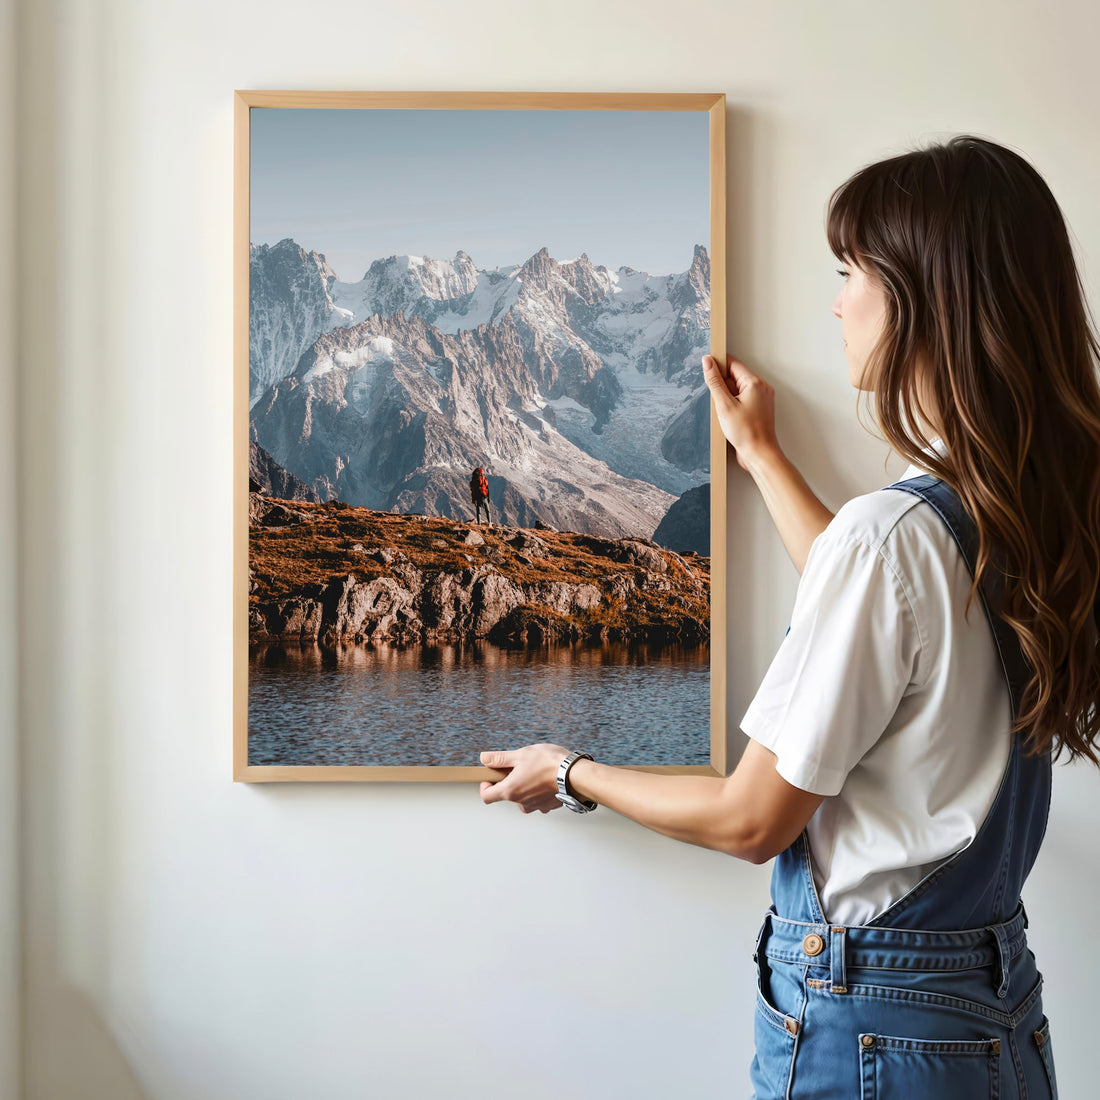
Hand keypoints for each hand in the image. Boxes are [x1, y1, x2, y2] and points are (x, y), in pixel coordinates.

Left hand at [479, 743, 567, 813]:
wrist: (575, 775)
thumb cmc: (549, 764)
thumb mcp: (520, 755)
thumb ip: (499, 759)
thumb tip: (484, 758)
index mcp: (510, 790)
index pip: (486, 796)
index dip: (485, 786)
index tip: (491, 776)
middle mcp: (521, 802)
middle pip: (506, 795)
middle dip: (509, 781)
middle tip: (518, 767)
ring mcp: (535, 806)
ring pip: (522, 797)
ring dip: (524, 786)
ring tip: (535, 771)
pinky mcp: (548, 806)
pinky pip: (537, 799)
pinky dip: (538, 790)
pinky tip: (545, 778)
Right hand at [701, 354, 779, 472]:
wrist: (759, 454)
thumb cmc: (746, 432)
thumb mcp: (724, 405)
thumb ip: (714, 381)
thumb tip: (708, 362)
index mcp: (755, 383)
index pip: (733, 363)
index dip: (718, 365)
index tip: (706, 369)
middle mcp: (761, 388)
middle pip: (735, 376)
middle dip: (722, 386)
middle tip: (718, 402)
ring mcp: (761, 398)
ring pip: (738, 389)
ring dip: (727, 397)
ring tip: (726, 413)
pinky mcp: (758, 409)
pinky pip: (742, 399)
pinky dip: (732, 405)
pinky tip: (730, 417)